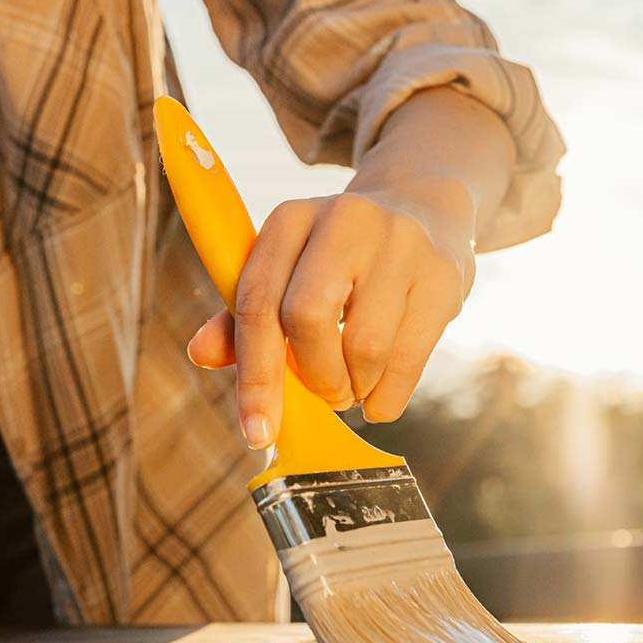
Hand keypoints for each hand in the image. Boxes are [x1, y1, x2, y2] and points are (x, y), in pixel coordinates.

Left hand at [187, 181, 475, 447]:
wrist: (423, 210)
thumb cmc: (337, 258)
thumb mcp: (287, 270)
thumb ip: (242, 316)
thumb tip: (200, 354)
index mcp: (291, 220)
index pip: (257, 301)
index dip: (254, 376)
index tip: (257, 432)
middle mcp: (344, 221)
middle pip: (308, 318)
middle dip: (312, 377)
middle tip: (322, 395)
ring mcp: (399, 244)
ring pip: (364, 345)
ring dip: (353, 388)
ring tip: (352, 387)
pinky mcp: (442, 275)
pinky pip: (410, 358)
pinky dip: (388, 396)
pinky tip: (379, 397)